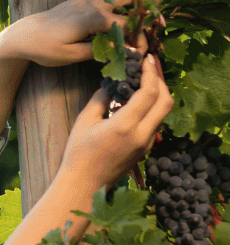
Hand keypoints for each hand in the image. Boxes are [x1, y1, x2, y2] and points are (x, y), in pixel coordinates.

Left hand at [0, 0, 154, 67]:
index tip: (143, 51)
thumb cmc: (45, 48)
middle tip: (158, 21)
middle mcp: (93, 1)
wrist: (25, 34)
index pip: (128, 26)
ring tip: (152, 3)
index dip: (139, 39)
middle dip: (150, 6)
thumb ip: (99, 51)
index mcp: (93, 18)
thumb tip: (123, 50)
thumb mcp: (71, 56)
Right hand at [58, 53, 173, 191]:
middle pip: (165, 101)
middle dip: (161, 81)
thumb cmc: (78, 154)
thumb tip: (111, 84)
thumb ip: (100, 100)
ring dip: (159, 94)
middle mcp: (142, 135)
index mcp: (125, 126)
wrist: (85, 184)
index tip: (147, 59)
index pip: (148, 93)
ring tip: (146, 82)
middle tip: (151, 67)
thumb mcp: (84, 122)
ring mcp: (147, 143)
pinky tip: (140, 102)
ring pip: (163, 113)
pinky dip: (153, 108)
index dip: (151, 73)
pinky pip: (156, 123)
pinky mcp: (145, 149)